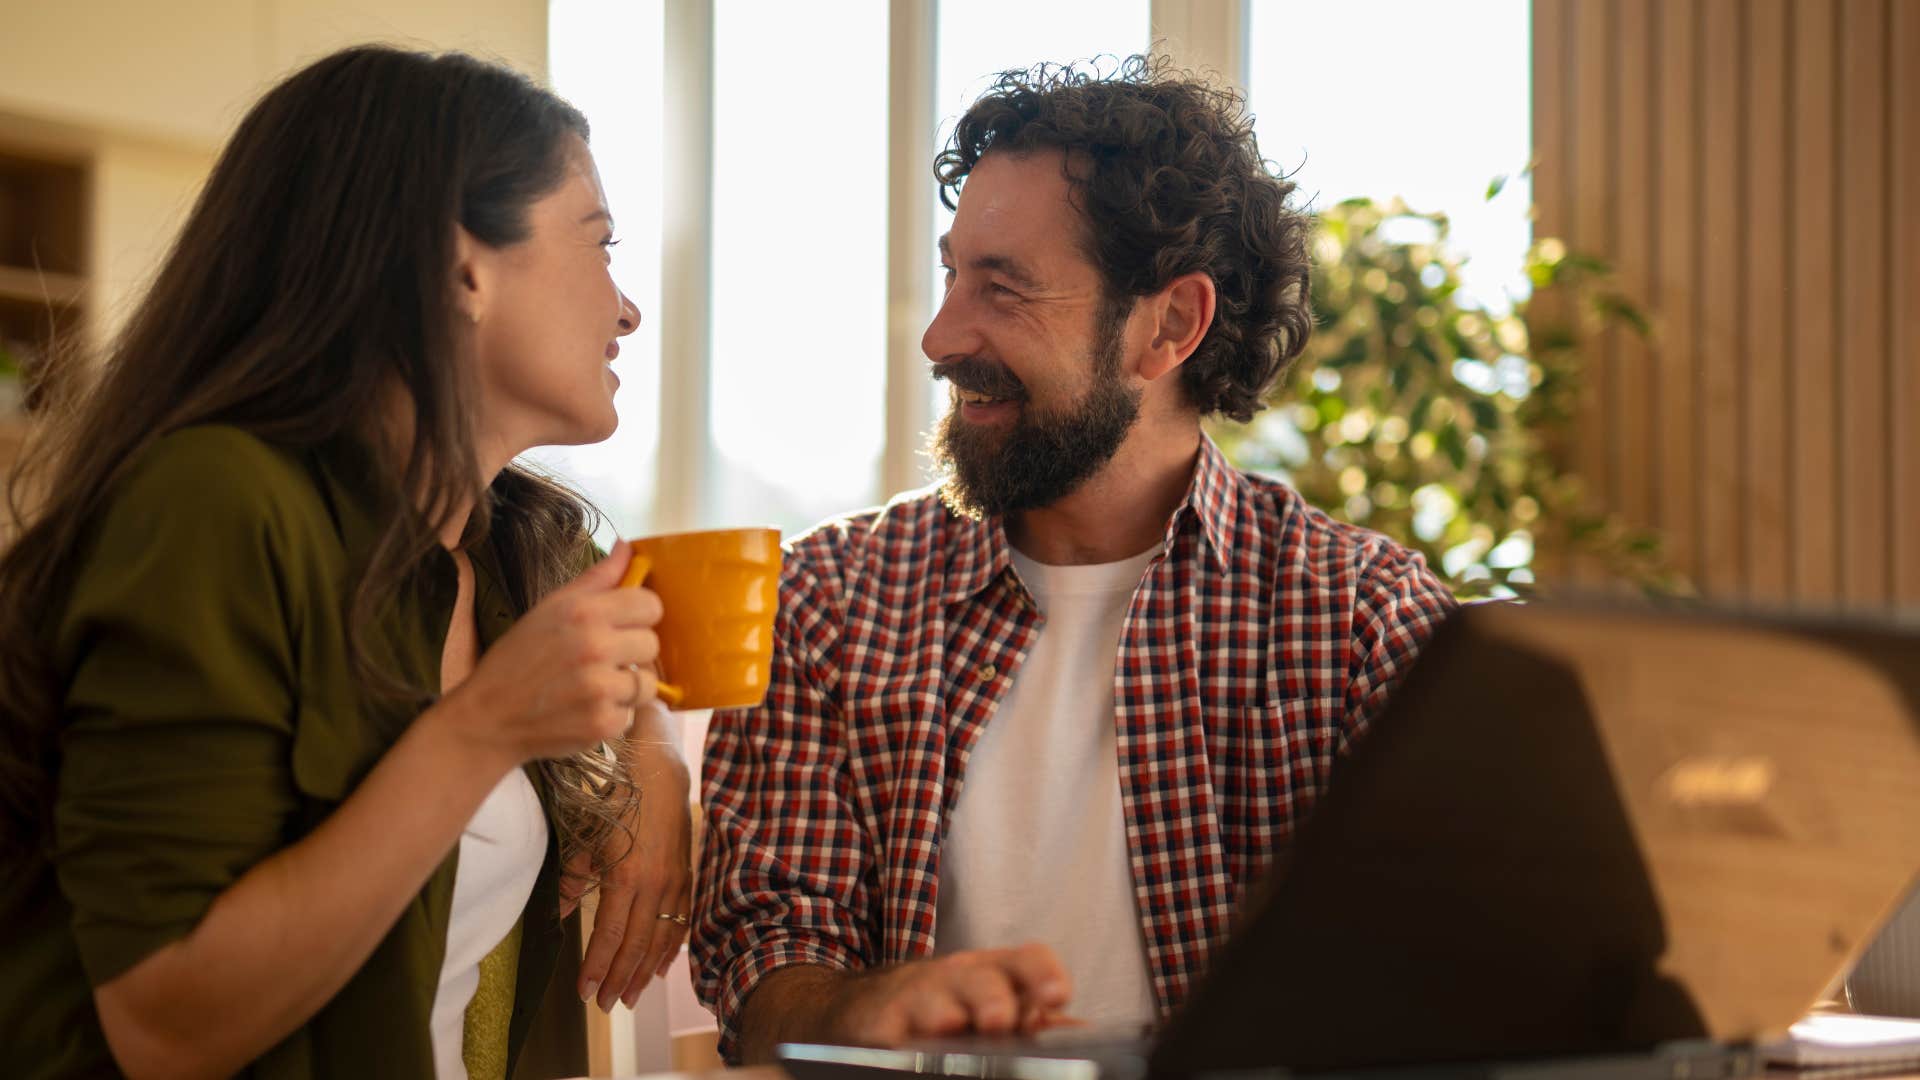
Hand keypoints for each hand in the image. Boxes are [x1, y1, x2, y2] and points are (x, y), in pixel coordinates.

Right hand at [441, 541, 662, 764]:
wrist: (488, 718)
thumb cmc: (519, 658)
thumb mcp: (550, 608)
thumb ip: (596, 578)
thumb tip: (628, 547)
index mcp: (583, 612)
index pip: (651, 605)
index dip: (640, 615)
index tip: (623, 624)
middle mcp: (594, 647)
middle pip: (652, 643)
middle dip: (631, 652)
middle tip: (600, 659)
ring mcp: (600, 688)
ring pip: (647, 682)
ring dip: (625, 686)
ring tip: (591, 685)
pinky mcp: (603, 723)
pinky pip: (631, 713)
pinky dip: (612, 714)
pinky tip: (583, 708)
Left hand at [561, 724, 693, 1010]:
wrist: (659, 768)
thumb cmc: (616, 797)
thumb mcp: (585, 834)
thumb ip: (573, 877)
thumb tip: (559, 914)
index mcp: (625, 876)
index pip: (609, 935)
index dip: (596, 967)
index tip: (583, 992)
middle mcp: (654, 884)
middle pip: (636, 945)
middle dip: (619, 978)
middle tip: (605, 1005)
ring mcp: (675, 881)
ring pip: (661, 938)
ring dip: (644, 971)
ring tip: (629, 997)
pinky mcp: (687, 874)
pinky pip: (681, 920)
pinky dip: (671, 947)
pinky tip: (661, 967)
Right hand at [830, 945, 1074, 1045]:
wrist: (871, 1003)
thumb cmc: (947, 1001)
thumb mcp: (992, 997)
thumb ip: (1033, 1013)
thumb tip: (1079, 1030)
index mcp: (995, 971)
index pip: (1027, 959)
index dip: (1043, 974)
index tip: (1058, 997)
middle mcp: (958, 979)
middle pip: (981, 981)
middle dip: (992, 999)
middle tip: (1000, 1020)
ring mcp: (919, 1001)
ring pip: (935, 1008)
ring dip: (946, 1019)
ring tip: (951, 1028)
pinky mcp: (884, 1026)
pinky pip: (895, 1036)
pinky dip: (904, 1044)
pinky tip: (912, 1051)